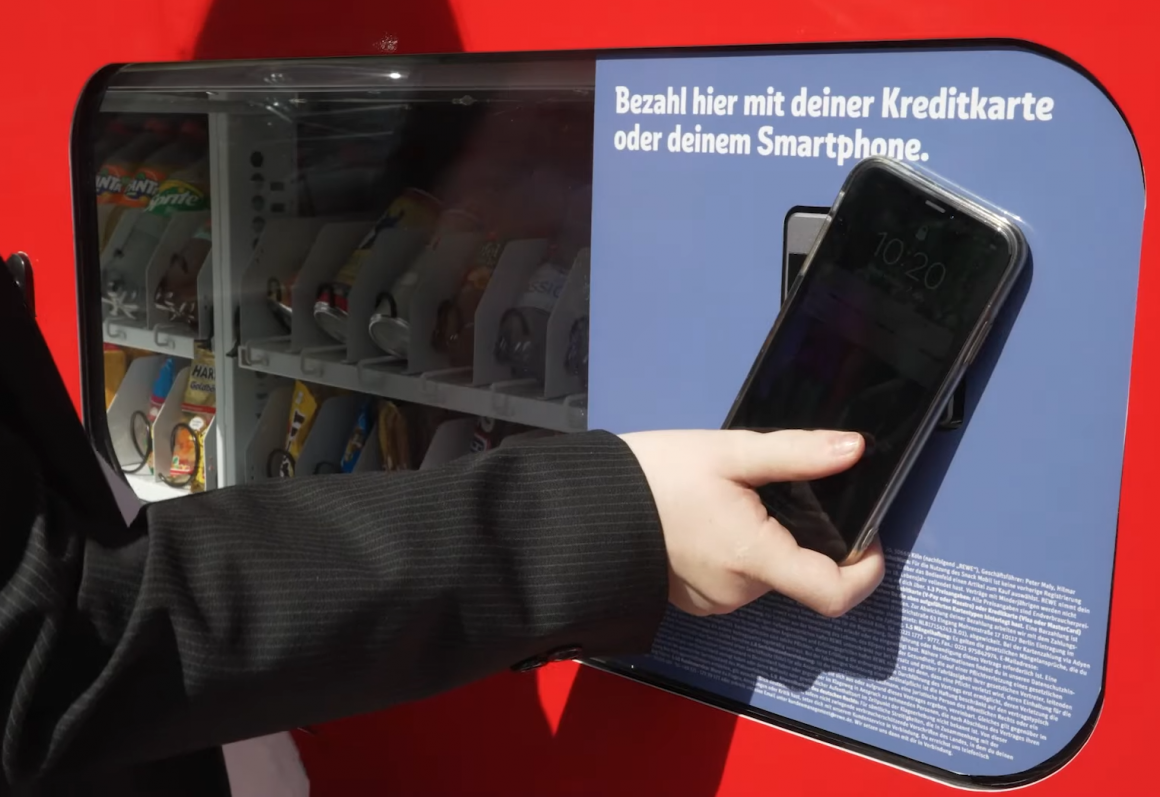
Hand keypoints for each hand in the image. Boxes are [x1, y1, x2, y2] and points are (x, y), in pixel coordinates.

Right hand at [618, 429, 884, 617]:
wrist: (587, 507)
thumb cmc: (653, 477)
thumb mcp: (730, 452)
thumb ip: (798, 453)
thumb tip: (854, 448)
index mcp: (753, 558)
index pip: (836, 593)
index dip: (867, 570)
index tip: (867, 537)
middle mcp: (737, 591)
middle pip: (799, 573)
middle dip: (800, 534)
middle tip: (769, 490)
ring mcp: (714, 602)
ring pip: (767, 576)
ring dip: (765, 543)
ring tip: (730, 501)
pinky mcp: (694, 601)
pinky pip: (736, 582)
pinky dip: (737, 555)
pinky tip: (709, 521)